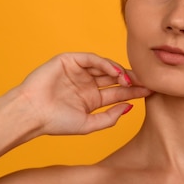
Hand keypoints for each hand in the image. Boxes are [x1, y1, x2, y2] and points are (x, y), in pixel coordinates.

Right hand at [13, 53, 150, 136]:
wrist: (32, 114)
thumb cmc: (56, 123)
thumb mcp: (89, 125)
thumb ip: (110, 117)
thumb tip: (129, 107)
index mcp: (92, 99)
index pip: (118, 93)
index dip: (134, 92)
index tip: (151, 92)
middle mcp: (87, 83)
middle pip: (115, 78)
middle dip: (132, 79)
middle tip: (148, 81)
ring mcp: (79, 71)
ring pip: (105, 67)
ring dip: (120, 71)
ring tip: (131, 79)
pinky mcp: (69, 61)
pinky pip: (92, 59)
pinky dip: (105, 63)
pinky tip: (115, 72)